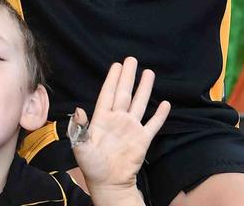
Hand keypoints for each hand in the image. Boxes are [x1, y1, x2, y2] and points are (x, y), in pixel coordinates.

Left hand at [71, 58, 169, 196]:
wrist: (109, 183)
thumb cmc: (91, 165)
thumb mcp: (80, 146)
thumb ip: (79, 128)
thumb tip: (78, 109)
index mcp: (102, 119)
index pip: (108, 94)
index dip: (112, 80)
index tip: (117, 65)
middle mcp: (117, 120)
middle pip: (124, 93)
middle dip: (128, 77)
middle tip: (132, 59)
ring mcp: (131, 128)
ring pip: (140, 103)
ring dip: (144, 89)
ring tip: (149, 73)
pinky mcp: (142, 139)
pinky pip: (153, 124)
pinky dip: (159, 115)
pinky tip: (165, 104)